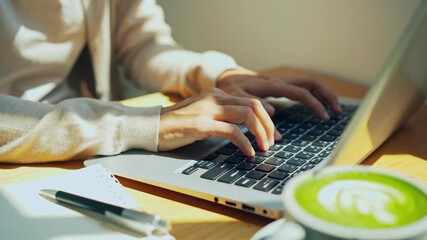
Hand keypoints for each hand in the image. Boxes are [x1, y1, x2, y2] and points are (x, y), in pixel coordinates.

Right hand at [158, 89, 281, 155]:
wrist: (152, 126)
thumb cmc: (177, 124)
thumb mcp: (204, 113)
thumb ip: (222, 114)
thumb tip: (245, 126)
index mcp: (217, 94)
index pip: (251, 101)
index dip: (267, 117)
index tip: (273, 133)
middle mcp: (215, 98)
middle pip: (254, 106)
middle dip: (269, 125)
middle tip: (273, 142)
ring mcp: (208, 110)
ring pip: (247, 115)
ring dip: (261, 133)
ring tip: (264, 148)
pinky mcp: (201, 124)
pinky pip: (232, 131)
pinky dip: (245, 143)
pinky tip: (249, 152)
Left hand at [217, 69, 341, 119]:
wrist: (225, 77)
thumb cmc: (230, 89)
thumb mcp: (237, 99)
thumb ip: (254, 108)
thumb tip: (274, 117)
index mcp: (272, 85)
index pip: (301, 92)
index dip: (315, 104)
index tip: (325, 117)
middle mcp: (280, 81)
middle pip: (312, 82)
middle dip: (327, 95)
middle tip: (337, 112)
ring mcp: (282, 81)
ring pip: (310, 82)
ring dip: (324, 93)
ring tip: (334, 109)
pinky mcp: (281, 85)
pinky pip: (303, 86)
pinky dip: (314, 94)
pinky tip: (319, 105)